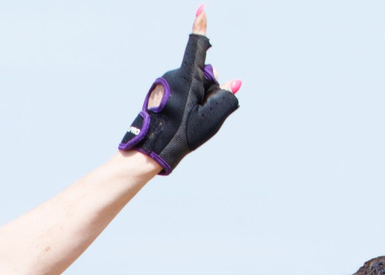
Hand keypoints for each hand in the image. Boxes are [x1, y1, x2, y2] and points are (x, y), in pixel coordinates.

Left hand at [118, 7, 240, 174]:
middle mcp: (174, 76)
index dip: (200, 26)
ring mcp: (166, 83)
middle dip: (209, 90)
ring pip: (194, 85)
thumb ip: (225, 96)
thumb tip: (234, 83)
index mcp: (186, 77)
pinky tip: (180, 120)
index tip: (201, 8)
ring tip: (187, 120)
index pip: (196, 46)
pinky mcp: (161, 92)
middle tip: (199, 113)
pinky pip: (183, 93)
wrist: (150, 150)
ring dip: (198, 99)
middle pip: (203, 74)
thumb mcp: (210, 117)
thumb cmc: (180, 135)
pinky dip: (187, 103)